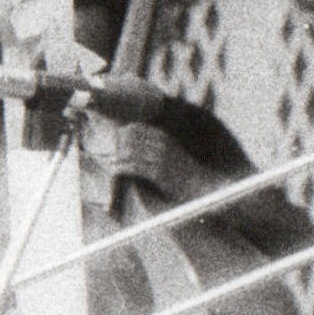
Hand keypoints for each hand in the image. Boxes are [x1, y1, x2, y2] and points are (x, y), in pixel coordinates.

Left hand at [85, 121, 215, 202]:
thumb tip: (137, 143)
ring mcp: (159, 158)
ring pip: (128, 152)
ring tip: (111, 163)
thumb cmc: (185, 172)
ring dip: (117, 158)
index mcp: (164, 137)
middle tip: (111, 154)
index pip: (135, 128)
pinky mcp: (157, 173)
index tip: (117, 142)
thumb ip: (157, 145)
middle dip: (117, 145)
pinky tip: (116, 171)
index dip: (123, 134)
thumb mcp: (172, 152)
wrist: (202, 186)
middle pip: (129, 138)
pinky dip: (121, 168)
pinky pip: (132, 167)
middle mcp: (161, 144)